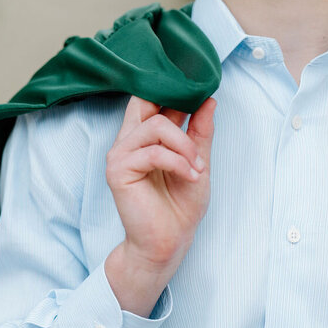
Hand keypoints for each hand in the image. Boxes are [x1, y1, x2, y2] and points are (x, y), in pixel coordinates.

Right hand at [103, 95, 215, 315]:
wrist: (170, 241)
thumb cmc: (181, 205)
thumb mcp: (198, 160)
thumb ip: (200, 130)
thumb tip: (209, 99)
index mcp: (144, 135)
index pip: (149, 96)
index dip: (171, 87)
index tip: (198, 85)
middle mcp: (128, 139)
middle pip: (146, 100)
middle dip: (178, 107)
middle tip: (198, 126)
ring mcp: (120, 154)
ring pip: (156, 126)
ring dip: (185, 145)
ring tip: (198, 166)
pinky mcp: (118, 170)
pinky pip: (153, 152)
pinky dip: (179, 162)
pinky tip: (191, 174)